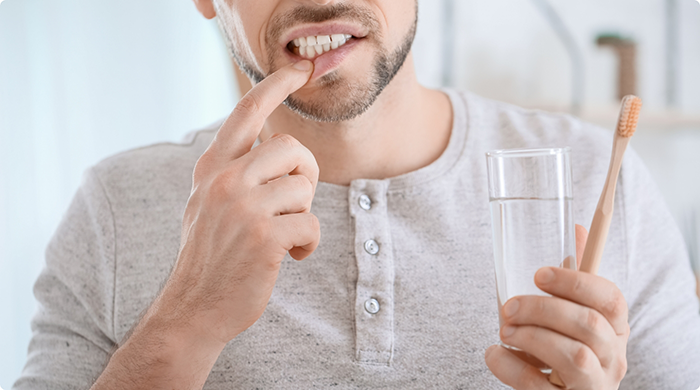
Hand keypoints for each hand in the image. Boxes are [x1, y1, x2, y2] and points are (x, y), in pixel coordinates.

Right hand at [158, 60, 318, 343]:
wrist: (192, 310)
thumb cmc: (211, 256)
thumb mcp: (209, 204)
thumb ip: (234, 173)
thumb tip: (277, 148)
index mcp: (211, 169)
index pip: (245, 114)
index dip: (274, 87)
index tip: (297, 70)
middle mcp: (224, 181)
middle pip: (291, 147)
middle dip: (304, 174)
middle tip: (294, 202)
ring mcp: (242, 208)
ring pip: (304, 188)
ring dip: (303, 214)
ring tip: (284, 234)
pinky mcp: (264, 237)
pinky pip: (311, 224)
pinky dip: (308, 243)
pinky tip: (291, 255)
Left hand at [485, 225, 629, 388]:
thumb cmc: (566, 350)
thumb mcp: (576, 314)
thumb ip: (576, 277)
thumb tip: (576, 227)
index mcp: (616, 329)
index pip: (611, 299)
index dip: (575, 282)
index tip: (538, 274)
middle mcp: (613, 359)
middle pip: (589, 324)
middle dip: (542, 309)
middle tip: (509, 306)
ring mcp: (594, 386)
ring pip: (573, 356)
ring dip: (531, 336)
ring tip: (504, 331)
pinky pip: (538, 386)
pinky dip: (510, 367)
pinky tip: (495, 355)